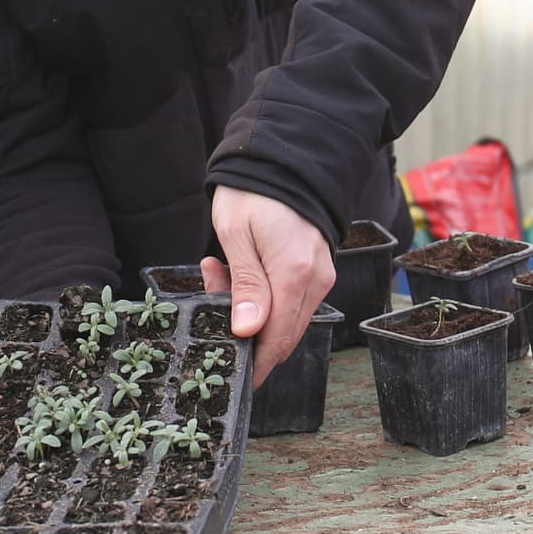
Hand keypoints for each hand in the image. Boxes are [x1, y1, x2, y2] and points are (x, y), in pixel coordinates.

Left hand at [199, 188, 334, 387]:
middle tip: (211, 298)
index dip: (256, 362)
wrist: (283, 159)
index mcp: (294, 273)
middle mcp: (316, 279)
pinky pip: (293, 299)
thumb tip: (248, 331)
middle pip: (285, 334)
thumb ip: (245, 286)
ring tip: (219, 273)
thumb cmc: (252, 192)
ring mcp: (321, 274)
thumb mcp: (235, 235)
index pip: (277, 338)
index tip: (235, 374)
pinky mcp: (319, 270)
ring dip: (253, 311)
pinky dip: (266, 296)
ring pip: (288, 317)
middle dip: (247, 331)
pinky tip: (239, 271)